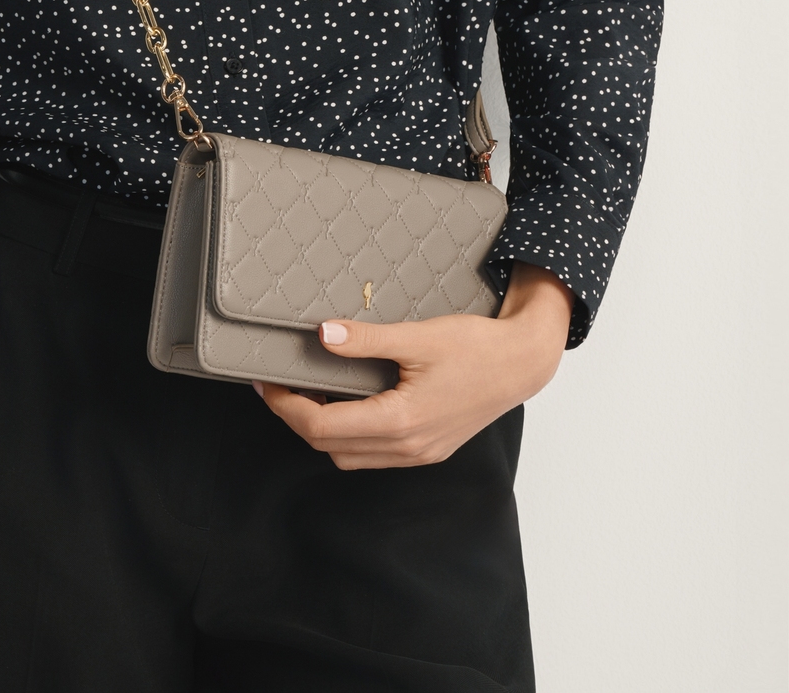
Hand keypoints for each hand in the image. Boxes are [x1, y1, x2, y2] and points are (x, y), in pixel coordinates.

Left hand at [258, 263, 573, 469]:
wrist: (523, 363)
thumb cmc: (477, 348)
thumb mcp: (418, 337)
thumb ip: (367, 340)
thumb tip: (322, 335)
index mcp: (401, 422)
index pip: (324, 428)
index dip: (288, 408)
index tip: (268, 384)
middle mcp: (409, 446)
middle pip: (332, 448)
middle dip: (299, 420)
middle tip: (280, 386)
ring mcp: (420, 452)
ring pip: (352, 457)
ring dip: (324, 432)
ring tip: (309, 394)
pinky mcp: (429, 448)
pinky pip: (376, 454)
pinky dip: (352, 435)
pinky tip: (348, 404)